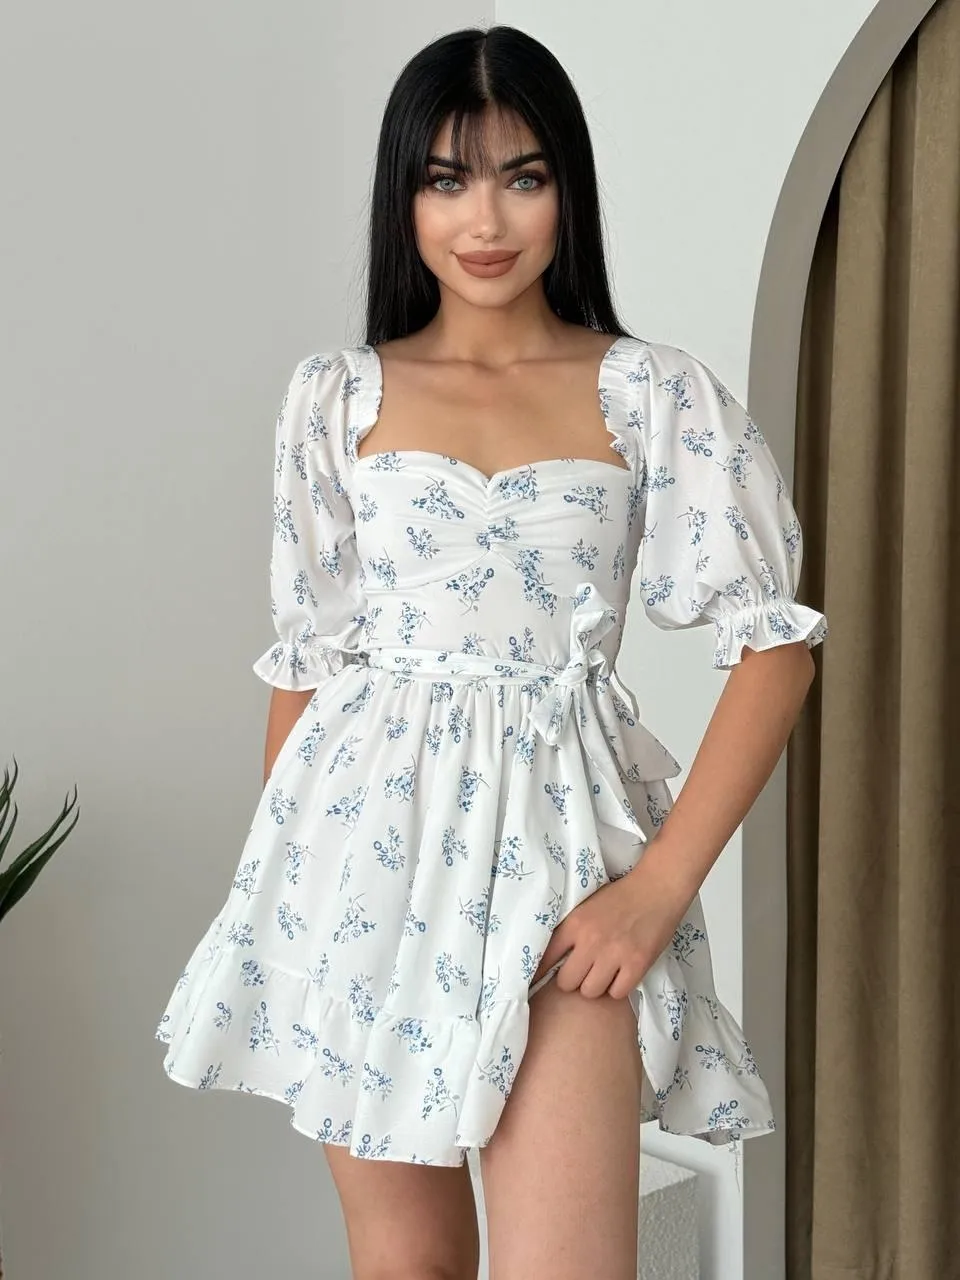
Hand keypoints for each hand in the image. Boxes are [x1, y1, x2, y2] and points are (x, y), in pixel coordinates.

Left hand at [531, 851, 695, 1000]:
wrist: (656, 888)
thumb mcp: (585, 908)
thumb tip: (550, 959)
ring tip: (603, 974)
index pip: (545, 959)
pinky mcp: (637, 964)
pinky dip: (617, 988)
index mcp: (574, 924)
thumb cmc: (620, 897)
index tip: (538, 983)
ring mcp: (614, 954)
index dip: (540, 973)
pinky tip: (621, 975)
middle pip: (566, 983)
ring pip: (590, 992)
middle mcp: (590, 941)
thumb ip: (570, 931)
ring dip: (595, 986)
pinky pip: (616, 994)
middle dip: (573, 981)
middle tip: (583, 973)